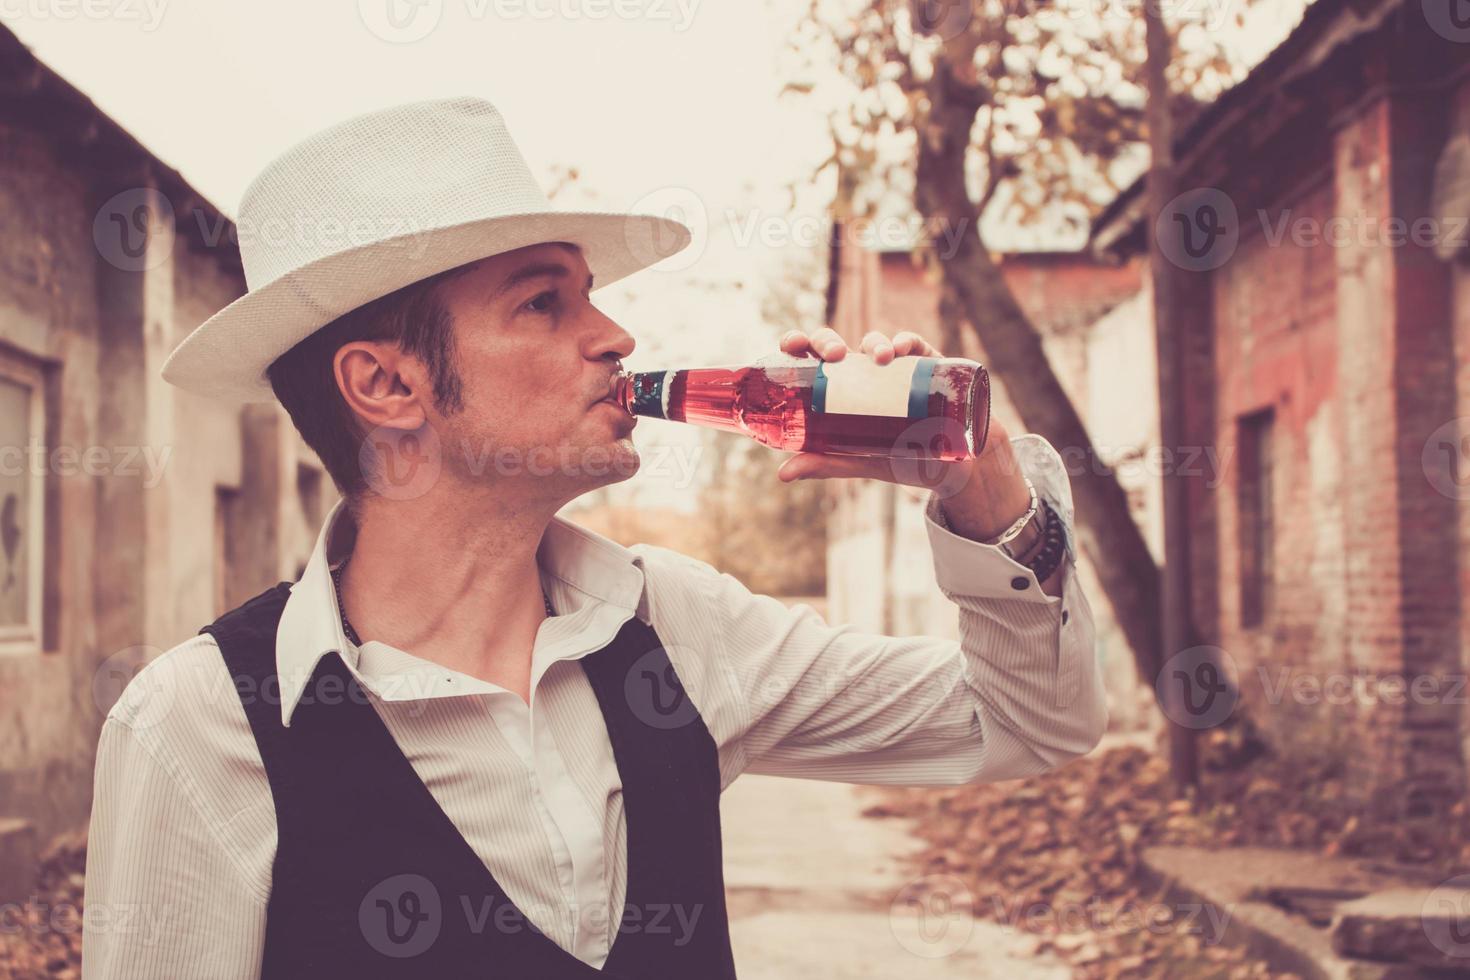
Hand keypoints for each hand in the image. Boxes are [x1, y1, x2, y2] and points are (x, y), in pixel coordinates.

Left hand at [773, 327, 1010, 491]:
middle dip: (831, 340)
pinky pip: (914, 345)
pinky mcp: (927, 365)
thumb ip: (826, 463)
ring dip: (873, 341)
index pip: (811, 359)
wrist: (957, 468)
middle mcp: (863, 375)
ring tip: (881, 358)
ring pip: (875, 341)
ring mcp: (895, 368)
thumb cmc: (904, 459)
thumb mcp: (861, 461)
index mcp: (839, 391)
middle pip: (838, 345)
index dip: (798, 343)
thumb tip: (782, 474)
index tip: (792, 345)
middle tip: (835, 356)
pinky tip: (903, 349)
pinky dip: (907, 341)